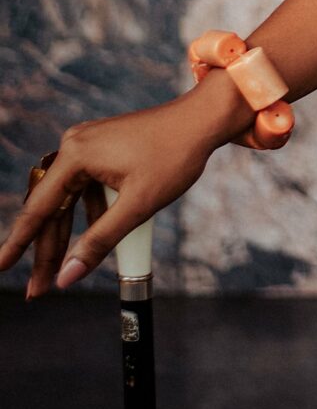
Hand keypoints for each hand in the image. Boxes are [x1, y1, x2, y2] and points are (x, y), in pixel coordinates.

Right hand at [0, 90, 235, 297]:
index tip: (0, 266)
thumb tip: (67, 277)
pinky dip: (87, 215)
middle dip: (46, 250)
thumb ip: (99, 242)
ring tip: (56, 274)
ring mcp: (88, 144)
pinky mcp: (102, 148)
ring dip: (65, 236)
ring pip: (68, 201)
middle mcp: (74, 145)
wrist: (204, 119)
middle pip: (52, 208)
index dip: (18, 242)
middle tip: (36, 288)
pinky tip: (94, 238)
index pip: (39, 208)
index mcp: (76, 154)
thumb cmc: (175, 156)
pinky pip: (84, 188)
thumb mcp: (137, 206)